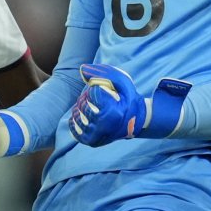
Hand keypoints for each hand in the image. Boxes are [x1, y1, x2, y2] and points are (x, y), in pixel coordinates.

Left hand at [69, 64, 190, 146]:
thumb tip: (82, 69)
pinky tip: (80, 115)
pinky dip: (74, 121)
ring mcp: (97, 135)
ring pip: (78, 116)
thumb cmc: (128, 99)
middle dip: (87, 97)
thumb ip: (104, 73)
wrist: (136, 121)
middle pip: (84, 104)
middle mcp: (104, 126)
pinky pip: (74, 130)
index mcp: (113, 112)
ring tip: (87, 105)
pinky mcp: (91, 141)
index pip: (93, 93)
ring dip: (80, 107)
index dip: (96, 88)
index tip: (103, 92)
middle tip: (94, 98)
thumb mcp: (123, 82)